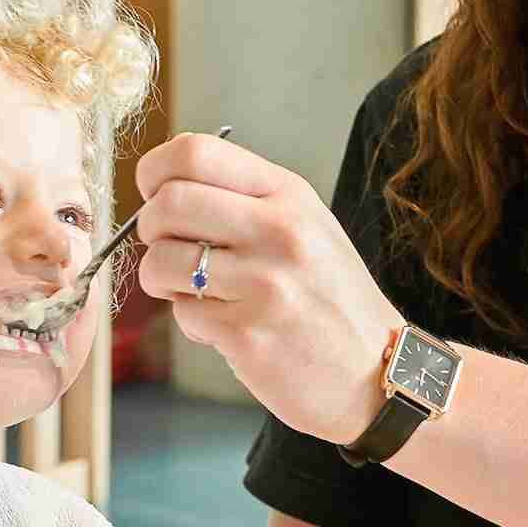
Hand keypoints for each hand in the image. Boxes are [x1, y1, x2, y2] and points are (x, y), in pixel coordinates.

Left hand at [133, 132, 403, 446]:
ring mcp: (263, 283)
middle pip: (167, 203)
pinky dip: (193, 322)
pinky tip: (227, 327)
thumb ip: (245, 201)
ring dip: (162, 280)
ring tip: (194, 292)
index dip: (155, 172)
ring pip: (161, 261)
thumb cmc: (332, 300)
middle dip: (149, 228)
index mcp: (288, 196)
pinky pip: (182, 314)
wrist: (378, 374)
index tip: (155, 195)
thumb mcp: (307, 228)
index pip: (195, 153)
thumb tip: (163, 190)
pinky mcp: (246, 334)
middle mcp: (278, 231)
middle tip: (167, 249)